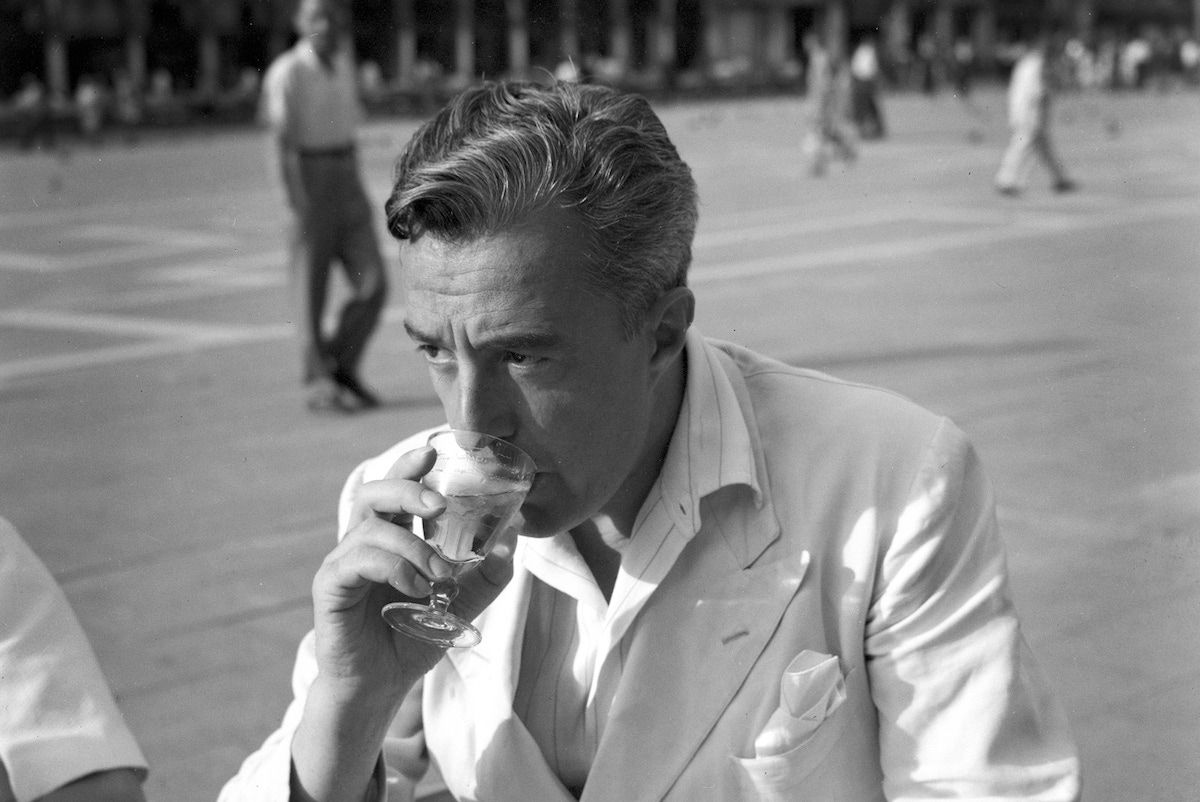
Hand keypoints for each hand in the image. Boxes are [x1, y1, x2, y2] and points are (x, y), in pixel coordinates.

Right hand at [310, 445, 516, 696]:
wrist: (380, 685)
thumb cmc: (411, 637)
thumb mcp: (460, 605)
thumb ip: (486, 575)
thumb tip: (511, 538)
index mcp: (391, 538)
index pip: (396, 489)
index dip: (409, 466)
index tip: (432, 452)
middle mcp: (364, 543)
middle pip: (375, 492)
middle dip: (408, 488)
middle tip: (439, 505)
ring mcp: (344, 562)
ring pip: (372, 526)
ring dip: (412, 546)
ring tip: (438, 576)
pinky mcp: (330, 586)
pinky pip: (358, 560)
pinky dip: (393, 568)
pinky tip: (415, 590)